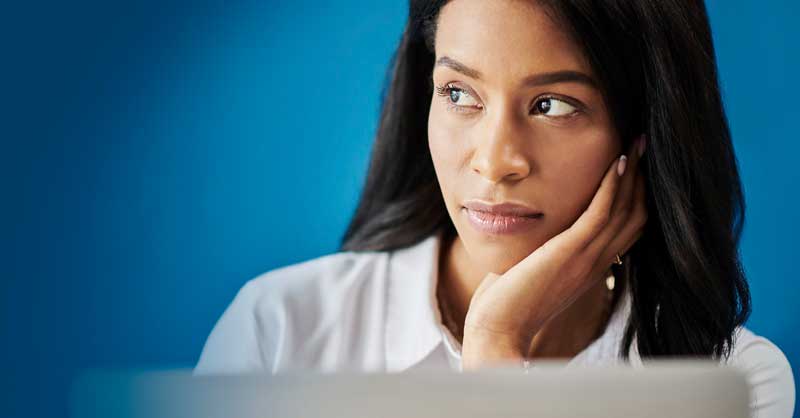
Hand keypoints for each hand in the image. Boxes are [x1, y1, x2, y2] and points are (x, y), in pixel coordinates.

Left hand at [461, 135, 647, 369]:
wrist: (499, 329)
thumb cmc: (508, 301)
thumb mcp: (534, 268)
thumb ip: (544, 249)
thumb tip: (535, 229)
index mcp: (591, 267)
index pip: (628, 227)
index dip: (636, 195)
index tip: (635, 164)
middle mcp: (596, 263)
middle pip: (636, 214)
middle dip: (642, 178)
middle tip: (643, 144)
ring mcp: (586, 259)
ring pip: (624, 210)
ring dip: (632, 174)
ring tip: (636, 144)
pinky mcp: (570, 254)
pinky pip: (600, 215)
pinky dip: (612, 187)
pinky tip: (616, 162)